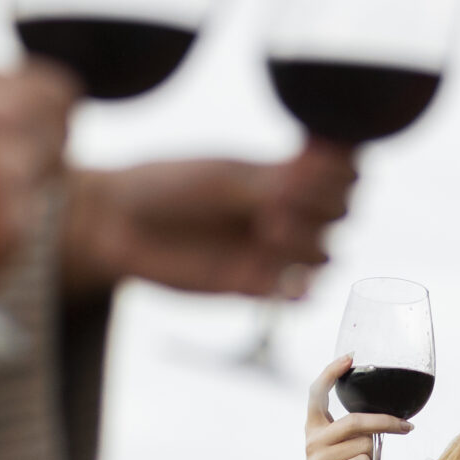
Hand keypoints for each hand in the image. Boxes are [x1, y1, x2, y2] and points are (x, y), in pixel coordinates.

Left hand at [60, 141, 357, 297]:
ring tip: (267, 231)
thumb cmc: (165, 187)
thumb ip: (276, 181)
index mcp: (282, 173)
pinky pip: (300, 296)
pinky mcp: (256, 287)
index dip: (340, 168)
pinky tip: (282, 281)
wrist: (116, 225)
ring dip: (308, 241)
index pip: (342, 170)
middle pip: (343, 211)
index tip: (309, 163)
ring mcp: (274, 250)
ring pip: (327, 253)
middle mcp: (285, 210)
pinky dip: (301, 289)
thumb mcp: (224, 179)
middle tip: (277, 200)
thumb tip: (326, 166)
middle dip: (322, 203)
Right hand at [265, 356, 412, 459]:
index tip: (349, 358)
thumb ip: (352, 429)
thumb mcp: (338, 447)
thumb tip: (388, 415)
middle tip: (406, 427)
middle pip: (356, 420)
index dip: (331, 372)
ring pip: (365, 445)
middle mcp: (313, 440)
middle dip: (385, 423)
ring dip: (372, 456)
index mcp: (314, 427)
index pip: (316, 393)